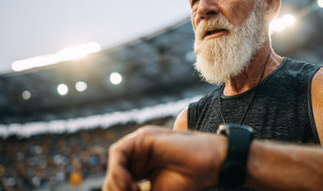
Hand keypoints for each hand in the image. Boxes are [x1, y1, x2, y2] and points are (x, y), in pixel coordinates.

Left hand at [102, 125, 226, 190]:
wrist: (208, 165)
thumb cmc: (188, 179)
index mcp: (141, 167)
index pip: (118, 181)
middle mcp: (138, 154)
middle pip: (114, 172)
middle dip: (116, 189)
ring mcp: (140, 144)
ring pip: (114, 163)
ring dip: (117, 183)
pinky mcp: (143, 137)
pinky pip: (117, 152)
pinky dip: (118, 170)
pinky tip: (130, 183)